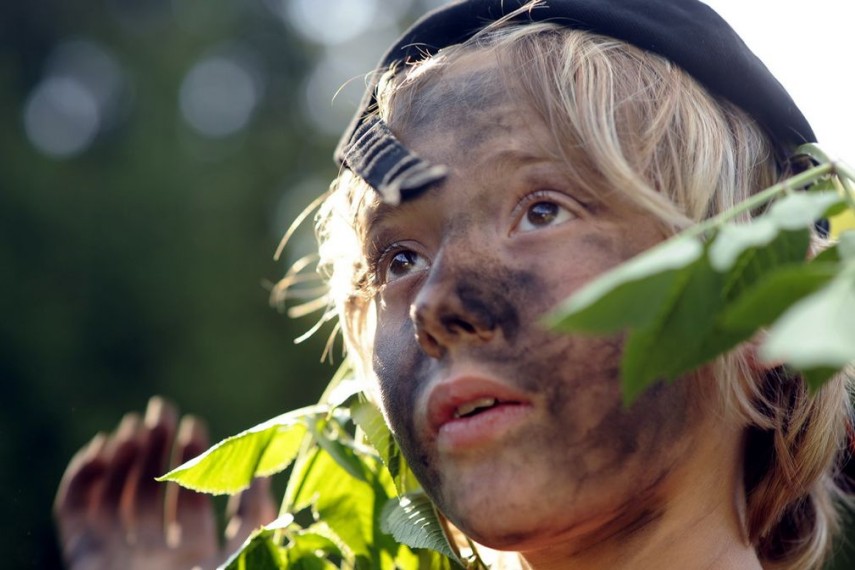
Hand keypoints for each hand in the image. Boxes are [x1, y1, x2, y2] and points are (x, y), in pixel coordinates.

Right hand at [54, 397, 276, 569]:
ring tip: (132, 426)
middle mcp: (157, 558)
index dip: (194, 460)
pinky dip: (80, 483)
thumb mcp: (245, 556)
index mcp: (198, 558)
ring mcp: (118, 559)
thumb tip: (261, 470)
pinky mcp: (82, 562)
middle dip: (155, 450)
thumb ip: (253, 519)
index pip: (193, 500)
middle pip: (152, 494)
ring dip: (121, 459)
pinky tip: (98, 450)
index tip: (195, 423)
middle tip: (160, 411)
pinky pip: (75, 518)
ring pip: (115, 500)